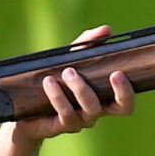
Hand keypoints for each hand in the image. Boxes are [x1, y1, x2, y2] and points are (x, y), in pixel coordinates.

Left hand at [5, 25, 136, 145]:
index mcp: (103, 98)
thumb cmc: (55, 80)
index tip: (119, 72)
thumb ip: (87, 44)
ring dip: (81, 88)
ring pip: (91, 109)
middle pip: (121, 109)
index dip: (128, 90)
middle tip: (113, 73)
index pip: (126, 101)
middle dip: (121, 92)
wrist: (26, 107)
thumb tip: (106, 30)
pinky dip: (58, 96)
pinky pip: (65, 113)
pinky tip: (48, 81)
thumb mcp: (70, 58)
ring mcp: (80, 121)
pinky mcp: (61, 125)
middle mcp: (96, 112)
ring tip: (67, 71)